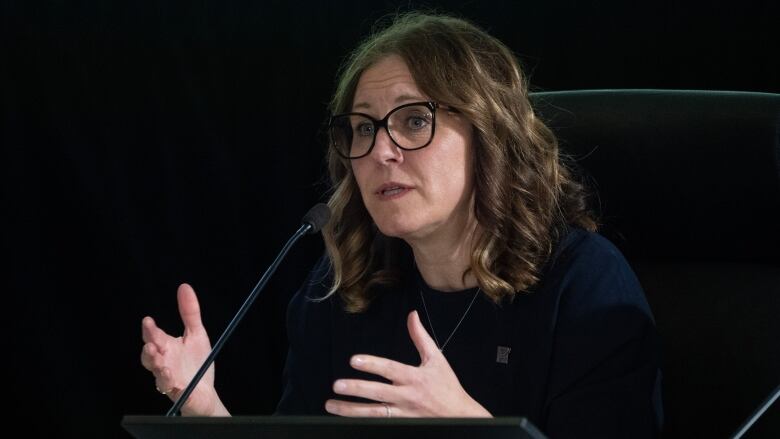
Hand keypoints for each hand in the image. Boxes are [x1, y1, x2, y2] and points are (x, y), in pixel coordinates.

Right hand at [140, 283, 228, 415]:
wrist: (206, 393)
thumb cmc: (198, 363)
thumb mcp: (197, 334)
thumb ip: (189, 312)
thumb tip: (184, 286)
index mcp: (166, 347)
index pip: (153, 336)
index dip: (149, 330)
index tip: (148, 321)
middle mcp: (163, 362)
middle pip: (149, 356)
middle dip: (148, 350)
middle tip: (150, 344)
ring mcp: (167, 379)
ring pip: (156, 374)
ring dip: (157, 368)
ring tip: (161, 362)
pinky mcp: (176, 393)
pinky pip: (169, 390)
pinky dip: (170, 384)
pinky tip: (173, 379)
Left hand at [325, 310, 491, 417]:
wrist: (461, 416)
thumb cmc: (448, 387)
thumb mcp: (436, 359)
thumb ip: (420, 337)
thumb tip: (412, 315)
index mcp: (414, 378)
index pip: (390, 370)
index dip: (372, 364)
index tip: (354, 361)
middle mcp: (407, 396)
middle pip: (377, 393)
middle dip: (356, 389)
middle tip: (337, 386)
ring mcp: (404, 414)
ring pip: (374, 413)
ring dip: (351, 410)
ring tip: (332, 405)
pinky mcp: (403, 425)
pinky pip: (380, 424)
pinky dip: (364, 422)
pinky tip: (347, 420)